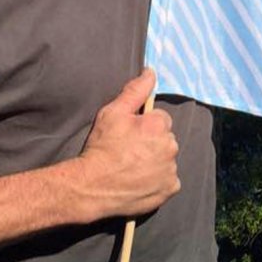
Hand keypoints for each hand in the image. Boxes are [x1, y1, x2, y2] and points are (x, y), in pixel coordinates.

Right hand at [76, 68, 179, 218]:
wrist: (91, 187)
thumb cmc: (101, 148)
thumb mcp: (112, 112)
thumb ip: (135, 90)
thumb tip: (150, 72)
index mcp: (159, 125)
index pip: (160, 119)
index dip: (144, 126)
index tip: (129, 135)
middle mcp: (170, 146)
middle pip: (165, 139)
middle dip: (152, 142)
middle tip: (129, 151)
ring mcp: (171, 169)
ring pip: (167, 159)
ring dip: (155, 161)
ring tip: (132, 167)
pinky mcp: (169, 189)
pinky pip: (168, 180)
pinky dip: (158, 180)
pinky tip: (139, 180)